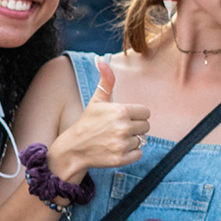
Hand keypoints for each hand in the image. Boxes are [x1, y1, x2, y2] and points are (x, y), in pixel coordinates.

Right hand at [47, 57, 150, 181]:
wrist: (74, 148)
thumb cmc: (88, 122)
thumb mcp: (97, 100)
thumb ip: (106, 81)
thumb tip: (102, 61)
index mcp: (121, 111)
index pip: (146, 112)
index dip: (136, 115)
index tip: (124, 117)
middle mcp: (123, 128)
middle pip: (146, 126)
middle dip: (135, 127)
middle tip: (119, 128)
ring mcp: (122, 144)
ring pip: (142, 140)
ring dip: (132, 140)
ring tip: (116, 138)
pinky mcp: (121, 159)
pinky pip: (139, 154)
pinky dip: (131, 153)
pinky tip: (117, 148)